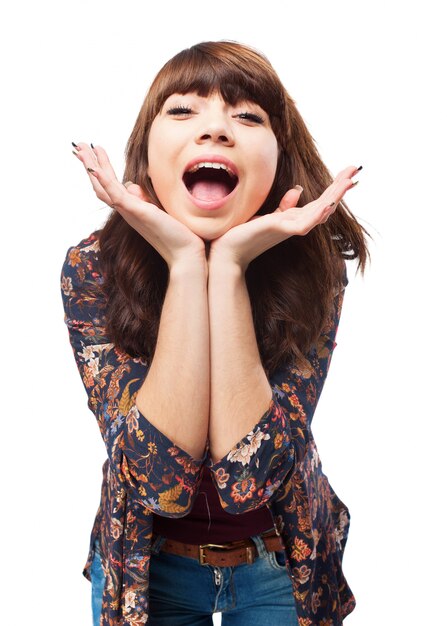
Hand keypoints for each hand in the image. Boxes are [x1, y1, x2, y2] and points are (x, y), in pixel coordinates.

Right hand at [72, 143, 205, 268]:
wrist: (185, 253)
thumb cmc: (177, 233)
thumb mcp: (160, 208)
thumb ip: (146, 197)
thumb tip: (134, 186)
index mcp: (131, 209)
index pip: (110, 187)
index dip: (100, 169)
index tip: (95, 151)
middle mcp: (126, 210)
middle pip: (101, 185)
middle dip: (90, 163)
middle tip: (80, 145)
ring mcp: (130, 211)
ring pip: (104, 187)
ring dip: (92, 166)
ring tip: (83, 149)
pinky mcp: (138, 212)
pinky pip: (117, 195)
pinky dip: (105, 181)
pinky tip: (95, 169)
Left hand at [208, 165, 359, 270]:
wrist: (227, 252)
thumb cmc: (244, 235)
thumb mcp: (266, 216)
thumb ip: (283, 207)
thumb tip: (297, 191)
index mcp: (294, 219)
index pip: (320, 201)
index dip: (334, 187)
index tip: (348, 171)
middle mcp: (295, 225)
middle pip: (325, 205)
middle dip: (340, 187)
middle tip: (355, 170)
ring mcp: (289, 229)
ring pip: (318, 213)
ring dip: (334, 197)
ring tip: (348, 182)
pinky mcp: (280, 231)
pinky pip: (303, 224)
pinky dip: (316, 215)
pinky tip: (327, 204)